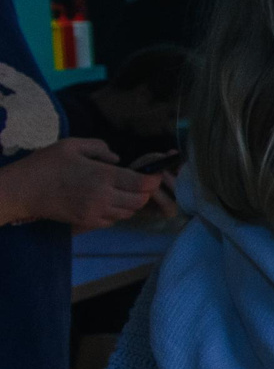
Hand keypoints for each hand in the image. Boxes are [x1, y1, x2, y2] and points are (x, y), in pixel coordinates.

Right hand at [0, 138, 158, 230]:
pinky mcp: (87, 222)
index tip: (154, 174)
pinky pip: (113, 221)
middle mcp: (104, 197)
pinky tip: (108, 202)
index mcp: (103, 176)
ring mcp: (95, 212)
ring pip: (128, 213)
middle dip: (144, 192)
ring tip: (123, 192)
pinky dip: (116, 213)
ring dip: (131, 203)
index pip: (142, 183)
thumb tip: (116, 159)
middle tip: (139, 183)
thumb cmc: (46, 165)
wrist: (23, 190)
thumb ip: (99, 148)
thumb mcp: (72, 145)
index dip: (154, 179)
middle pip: (140, 201)